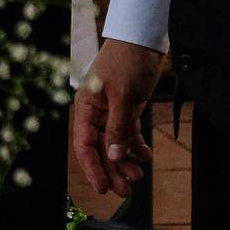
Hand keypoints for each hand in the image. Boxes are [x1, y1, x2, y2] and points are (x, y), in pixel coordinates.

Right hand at [71, 39, 161, 197]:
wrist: (143, 38)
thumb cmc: (127, 62)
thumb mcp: (123, 96)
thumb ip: (117, 128)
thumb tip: (112, 156)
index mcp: (86, 107)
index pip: (84, 144)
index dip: (92, 167)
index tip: (103, 187)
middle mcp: (96, 111)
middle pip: (100, 148)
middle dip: (111, 169)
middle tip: (125, 190)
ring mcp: (111, 110)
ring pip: (115, 144)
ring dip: (125, 161)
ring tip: (138, 177)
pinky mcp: (127, 108)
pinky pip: (128, 133)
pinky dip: (136, 146)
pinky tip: (145, 157)